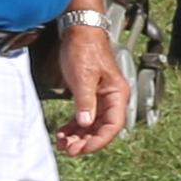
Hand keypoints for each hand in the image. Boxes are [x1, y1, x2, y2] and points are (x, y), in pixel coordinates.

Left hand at [53, 21, 129, 158]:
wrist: (80, 31)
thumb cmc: (85, 49)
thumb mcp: (83, 76)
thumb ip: (85, 101)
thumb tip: (85, 123)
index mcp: (117, 94)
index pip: (113, 125)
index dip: (98, 140)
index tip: (82, 149)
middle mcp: (112, 99)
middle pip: (103, 128)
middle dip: (86, 141)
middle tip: (68, 149)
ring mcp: (101, 98)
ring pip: (92, 125)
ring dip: (79, 136)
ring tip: (62, 143)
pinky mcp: (90, 95)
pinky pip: (84, 117)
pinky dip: (74, 127)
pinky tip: (63, 132)